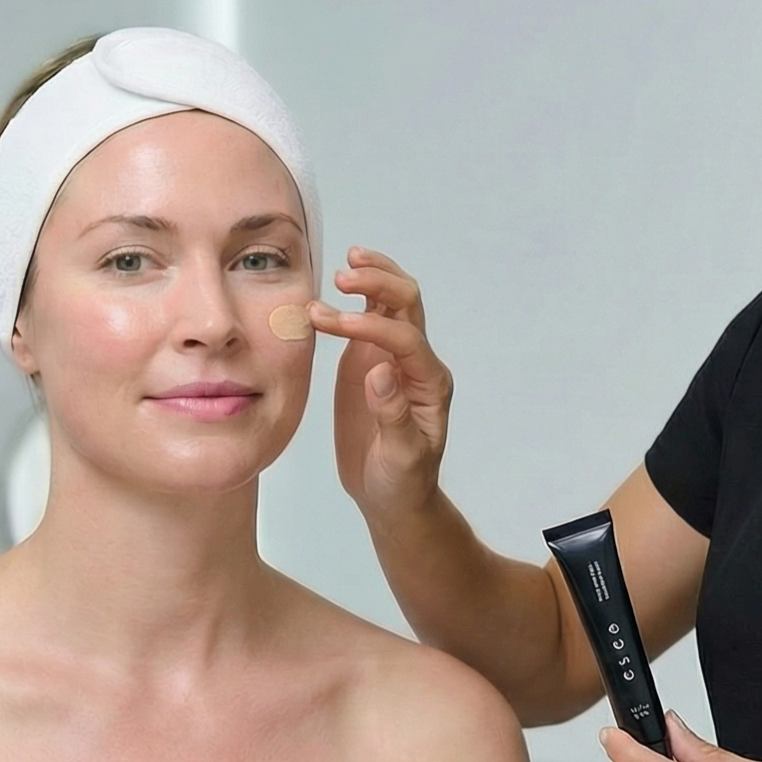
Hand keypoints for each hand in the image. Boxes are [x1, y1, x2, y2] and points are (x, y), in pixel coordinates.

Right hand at [308, 248, 453, 524]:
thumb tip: (380, 371)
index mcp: (430, 382)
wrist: (392, 496)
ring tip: (345, 265)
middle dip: (379, 284)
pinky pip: (368, 318)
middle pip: (407, 304)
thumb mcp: (402, 457)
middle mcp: (416, 362)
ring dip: (373, 277)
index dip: (371, 325)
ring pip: (392, 301)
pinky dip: (354, 298)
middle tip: (342, 278)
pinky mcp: (370, 360)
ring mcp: (393, 357)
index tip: (334, 322)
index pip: (405, 338)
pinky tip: (332, 287)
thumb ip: (394, 415)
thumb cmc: (402, 481)